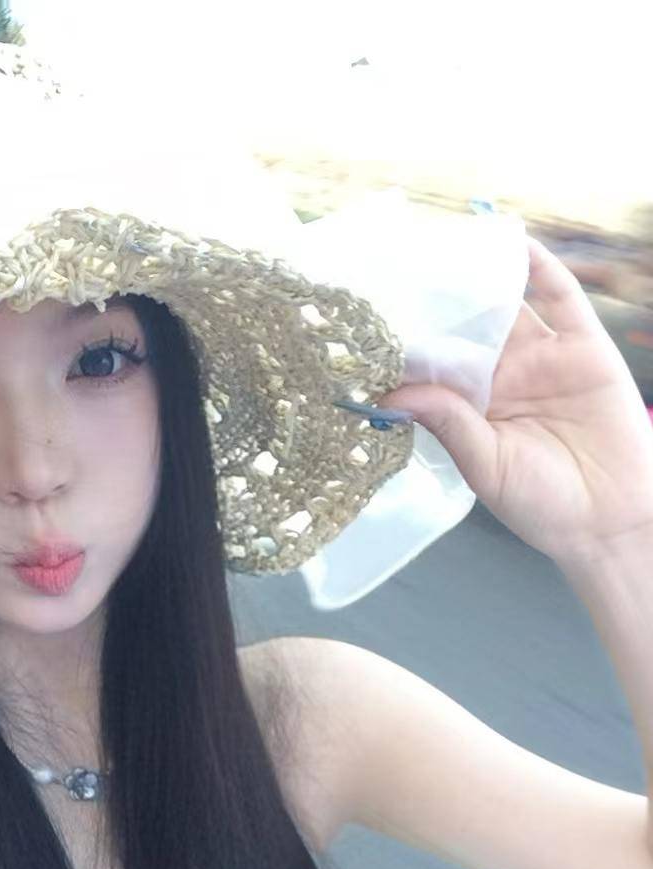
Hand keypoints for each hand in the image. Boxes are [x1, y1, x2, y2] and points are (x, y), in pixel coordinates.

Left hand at [377, 237, 652, 565]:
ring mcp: (541, 358)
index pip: (432, 365)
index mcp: (470, 408)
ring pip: (505, 306)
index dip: (405, 343)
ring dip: (479, 276)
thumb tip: (390, 393)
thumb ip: (446, 423)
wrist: (612, 519)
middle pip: (464, 328)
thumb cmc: (543, 504)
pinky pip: (559, 297)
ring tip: (444, 240)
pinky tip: (510, 239)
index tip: (367, 318)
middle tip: (397, 263)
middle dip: (435, 300)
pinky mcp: (582, 346)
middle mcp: (502, 378)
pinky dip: (538, 267)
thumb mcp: (485, 466)